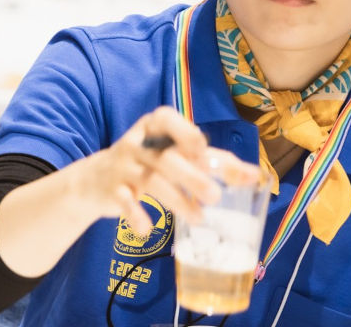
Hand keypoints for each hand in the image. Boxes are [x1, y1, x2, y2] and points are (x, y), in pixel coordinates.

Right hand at [67, 106, 258, 234]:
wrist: (95, 181)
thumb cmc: (149, 163)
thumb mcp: (176, 154)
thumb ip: (215, 162)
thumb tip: (255, 175)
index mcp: (154, 126)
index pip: (167, 120)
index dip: (186, 134)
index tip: (203, 150)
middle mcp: (137, 142)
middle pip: (167, 158)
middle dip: (192, 177)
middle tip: (215, 197)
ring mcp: (122, 166)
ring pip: (151, 182)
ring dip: (176, 201)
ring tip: (199, 219)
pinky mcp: (111, 191)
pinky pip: (123, 202)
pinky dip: (136, 216)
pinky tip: (149, 230)